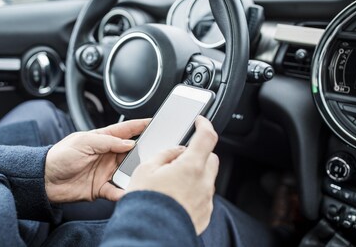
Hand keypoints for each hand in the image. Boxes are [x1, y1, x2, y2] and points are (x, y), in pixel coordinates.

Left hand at [44, 119, 149, 202]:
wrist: (45, 180)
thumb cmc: (59, 156)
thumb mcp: (83, 142)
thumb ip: (107, 142)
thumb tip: (129, 143)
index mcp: (102, 139)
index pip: (125, 130)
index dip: (140, 125)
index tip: (154, 122)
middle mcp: (107, 155)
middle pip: (131, 152)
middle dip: (144, 152)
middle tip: (155, 152)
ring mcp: (105, 171)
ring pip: (128, 171)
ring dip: (135, 173)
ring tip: (144, 173)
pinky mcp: (101, 188)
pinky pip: (116, 190)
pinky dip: (123, 192)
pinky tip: (128, 192)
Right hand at [127, 116, 218, 234]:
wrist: (150, 233)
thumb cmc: (145, 203)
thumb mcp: (145, 169)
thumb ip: (164, 154)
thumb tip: (175, 150)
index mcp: (191, 166)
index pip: (207, 136)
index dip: (205, 124)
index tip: (200, 122)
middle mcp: (204, 182)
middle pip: (210, 157)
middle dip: (198, 154)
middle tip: (179, 159)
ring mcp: (206, 199)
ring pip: (207, 178)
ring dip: (195, 174)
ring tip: (173, 182)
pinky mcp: (205, 214)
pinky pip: (204, 196)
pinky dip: (194, 192)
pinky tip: (176, 197)